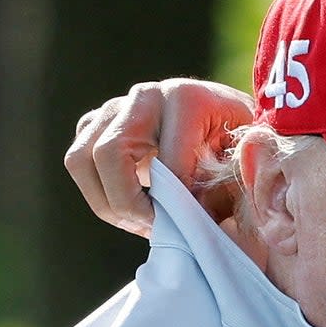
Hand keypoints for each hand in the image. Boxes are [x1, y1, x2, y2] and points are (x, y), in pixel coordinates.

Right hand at [64, 79, 253, 237]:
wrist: (229, 120)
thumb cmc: (241, 147)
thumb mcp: (245, 165)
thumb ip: (225, 190)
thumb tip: (195, 221)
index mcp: (187, 99)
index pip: (166, 163)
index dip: (173, 205)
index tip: (187, 229)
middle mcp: (146, 95)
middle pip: (108, 154)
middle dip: (129, 204)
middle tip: (157, 230)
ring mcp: (116, 106)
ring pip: (81, 160)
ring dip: (108, 203)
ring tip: (144, 225)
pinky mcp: (97, 122)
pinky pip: (79, 162)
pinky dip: (101, 194)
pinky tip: (135, 210)